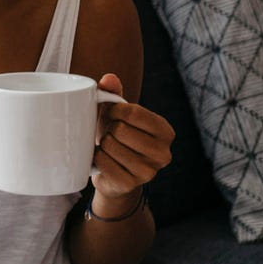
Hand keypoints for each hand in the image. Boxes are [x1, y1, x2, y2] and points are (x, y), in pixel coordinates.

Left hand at [90, 72, 173, 214]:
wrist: (114, 175)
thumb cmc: (117, 137)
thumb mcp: (117, 114)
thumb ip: (114, 92)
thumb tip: (108, 78)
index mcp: (165, 131)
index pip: (134, 112)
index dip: (115, 110)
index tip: (111, 114)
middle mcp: (163, 153)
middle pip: (121, 130)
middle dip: (109, 129)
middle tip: (110, 135)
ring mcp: (149, 172)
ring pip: (110, 146)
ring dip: (103, 144)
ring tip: (108, 148)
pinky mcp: (130, 185)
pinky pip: (103, 162)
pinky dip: (97, 159)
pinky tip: (103, 161)